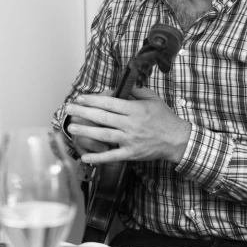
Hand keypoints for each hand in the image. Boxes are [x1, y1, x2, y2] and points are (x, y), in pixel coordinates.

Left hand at [66, 86, 190, 164]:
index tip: (80, 98)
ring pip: (104, 135)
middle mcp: (131, 124)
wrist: (177, 140)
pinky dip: (98, 158)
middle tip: (69, 108)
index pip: (110, 103)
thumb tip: (115, 89)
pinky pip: (112, 156)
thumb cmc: (164, 117)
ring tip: (72, 128)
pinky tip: (85, 157)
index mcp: (135, 109)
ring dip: (86, 132)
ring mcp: (130, 140)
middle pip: (102, 117)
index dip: (93, 100)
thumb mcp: (152, 98)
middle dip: (83, 112)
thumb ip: (134, 91)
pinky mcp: (131, 153)